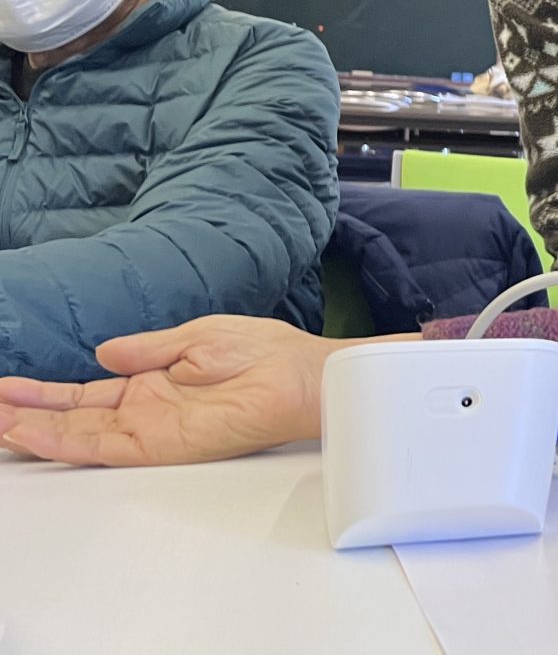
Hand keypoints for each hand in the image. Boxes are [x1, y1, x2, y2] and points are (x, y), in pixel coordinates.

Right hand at [0, 316, 348, 465]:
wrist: (300, 375)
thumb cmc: (263, 353)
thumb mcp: (195, 339)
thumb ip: (146, 349)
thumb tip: (103, 352)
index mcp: (151, 383)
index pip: (84, 394)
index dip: (43, 393)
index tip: (4, 388)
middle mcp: (144, 410)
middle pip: (70, 417)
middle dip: (25, 414)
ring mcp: (149, 429)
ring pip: (76, 435)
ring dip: (32, 429)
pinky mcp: (162, 444)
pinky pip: (104, 446)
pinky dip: (64, 442)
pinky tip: (30, 435)